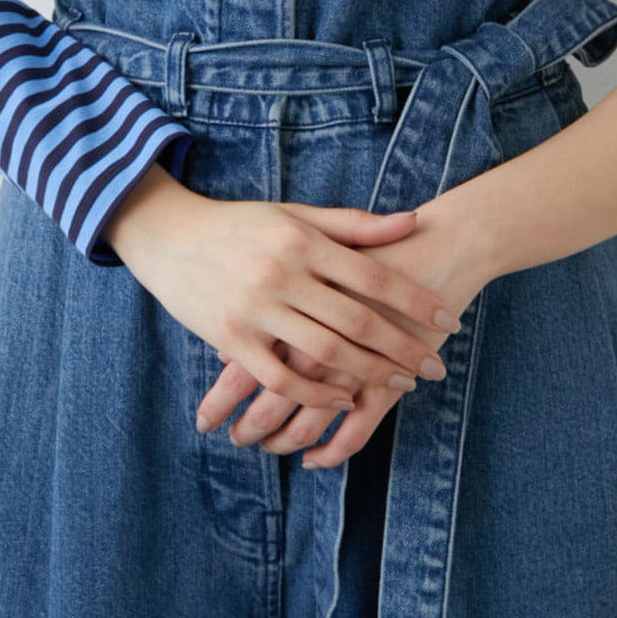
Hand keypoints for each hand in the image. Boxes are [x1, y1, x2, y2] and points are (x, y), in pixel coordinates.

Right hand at [195, 198, 491, 468]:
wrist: (170, 234)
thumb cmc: (241, 224)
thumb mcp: (297, 214)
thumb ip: (354, 224)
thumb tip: (413, 221)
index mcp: (304, 241)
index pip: (373, 274)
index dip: (414, 300)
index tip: (446, 320)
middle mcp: (283, 274)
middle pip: (357, 321)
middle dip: (402, 347)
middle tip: (435, 366)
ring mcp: (256, 309)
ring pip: (325, 353)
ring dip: (369, 375)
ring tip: (402, 385)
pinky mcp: (231, 338)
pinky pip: (281, 377)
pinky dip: (315, 395)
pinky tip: (344, 402)